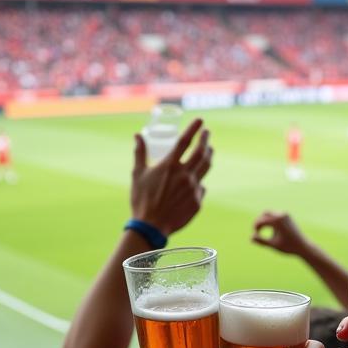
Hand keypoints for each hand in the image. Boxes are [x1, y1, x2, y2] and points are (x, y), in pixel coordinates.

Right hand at [131, 118, 211, 236]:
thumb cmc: (141, 200)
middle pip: (201, 153)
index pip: (185, 141)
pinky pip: (201, 188)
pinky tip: (196, 181)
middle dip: (206, 140)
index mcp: (169, 166)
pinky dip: (198, 182)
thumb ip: (140, 153)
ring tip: (209, 150)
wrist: (151, 227)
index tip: (201, 120)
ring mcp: (193, 189)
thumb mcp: (138, 174)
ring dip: (209, 156)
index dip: (194, 129)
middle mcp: (184, 175)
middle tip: (207, 133)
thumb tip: (137, 135)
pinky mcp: (197, 202)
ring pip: (206, 168)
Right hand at [251, 211, 310, 257]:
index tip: (255, 236)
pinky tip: (272, 230)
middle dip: (259, 221)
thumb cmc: (288, 247)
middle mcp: (281, 214)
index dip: (255, 228)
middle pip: (264, 213)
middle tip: (256, 231)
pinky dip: (271, 221)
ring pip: (270, 213)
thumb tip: (251, 237)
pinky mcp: (288, 216)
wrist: (303, 246)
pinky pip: (275, 215)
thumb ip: (262, 241)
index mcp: (277, 221)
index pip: (261, 221)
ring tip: (264, 232)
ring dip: (265, 221)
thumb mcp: (273, 245)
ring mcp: (285, 214)